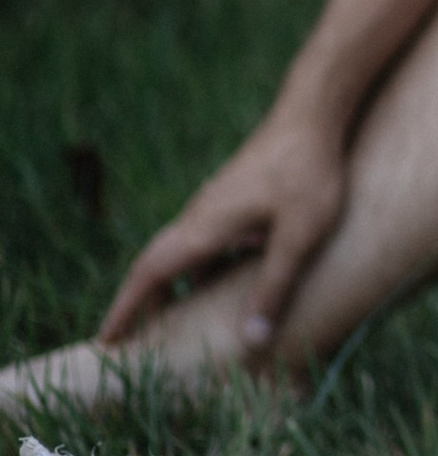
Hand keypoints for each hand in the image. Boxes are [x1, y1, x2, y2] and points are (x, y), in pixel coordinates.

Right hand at [98, 109, 347, 350]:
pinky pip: (210, 242)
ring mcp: (217, 205)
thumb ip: (275, 286)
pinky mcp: (237, 198)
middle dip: (142, 303)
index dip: (125, 308)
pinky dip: (204, 269)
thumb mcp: (299, 236)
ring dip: (174, 286)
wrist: (314, 113)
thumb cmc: (309, 172)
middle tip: (130, 340)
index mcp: (204, 228)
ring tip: (175, 323)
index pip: (150, 274)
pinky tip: (225, 285)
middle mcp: (201, 217)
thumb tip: (252, 342)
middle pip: (159, 265)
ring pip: (186, 253)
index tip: (105, 340)